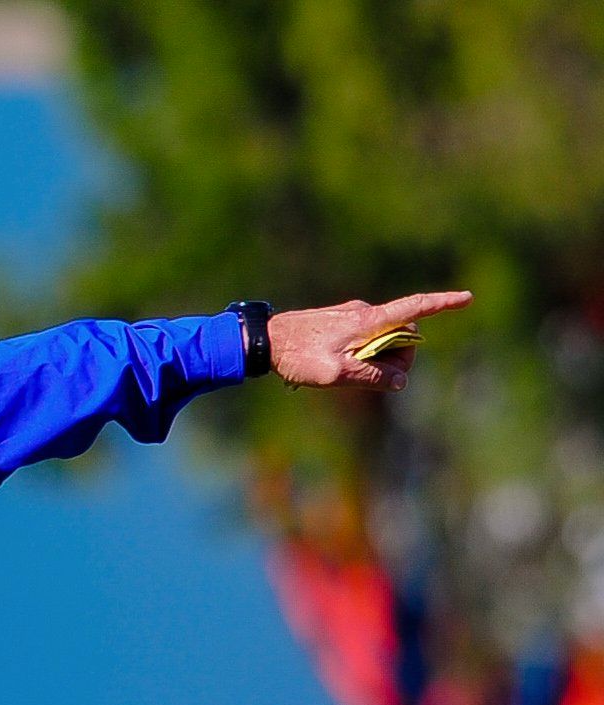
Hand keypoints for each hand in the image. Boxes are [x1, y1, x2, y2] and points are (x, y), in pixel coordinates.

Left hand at [268, 291, 473, 390]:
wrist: (262, 340)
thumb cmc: (297, 356)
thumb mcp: (337, 373)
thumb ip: (372, 376)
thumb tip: (399, 380)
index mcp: (368, 320)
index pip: (414, 308)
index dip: (442, 304)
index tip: (467, 298)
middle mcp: (364, 312)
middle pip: (403, 334)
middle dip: (399, 358)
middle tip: (368, 377)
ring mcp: (352, 316)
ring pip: (382, 339)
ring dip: (376, 359)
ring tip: (341, 372)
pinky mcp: (340, 322)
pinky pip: (364, 339)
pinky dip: (361, 355)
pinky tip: (334, 367)